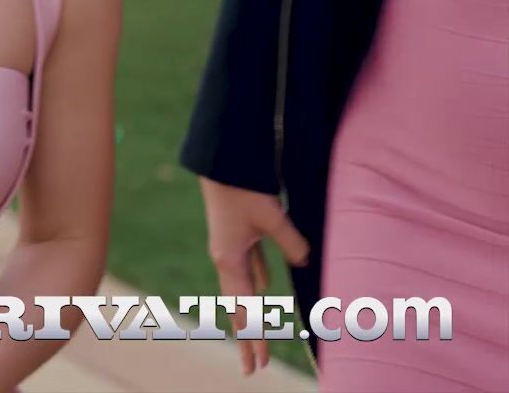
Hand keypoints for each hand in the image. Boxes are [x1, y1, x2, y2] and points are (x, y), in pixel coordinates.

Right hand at [199, 176, 309, 376]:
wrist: (221, 162)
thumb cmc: (242, 188)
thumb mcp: (271, 217)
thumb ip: (291, 243)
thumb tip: (308, 261)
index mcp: (228, 260)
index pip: (244, 309)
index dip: (254, 337)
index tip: (260, 364)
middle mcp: (226, 259)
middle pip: (238, 307)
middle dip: (247, 337)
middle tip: (253, 368)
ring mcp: (230, 248)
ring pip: (243, 288)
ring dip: (251, 312)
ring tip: (257, 334)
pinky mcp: (237, 236)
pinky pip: (250, 266)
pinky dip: (259, 279)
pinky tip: (267, 286)